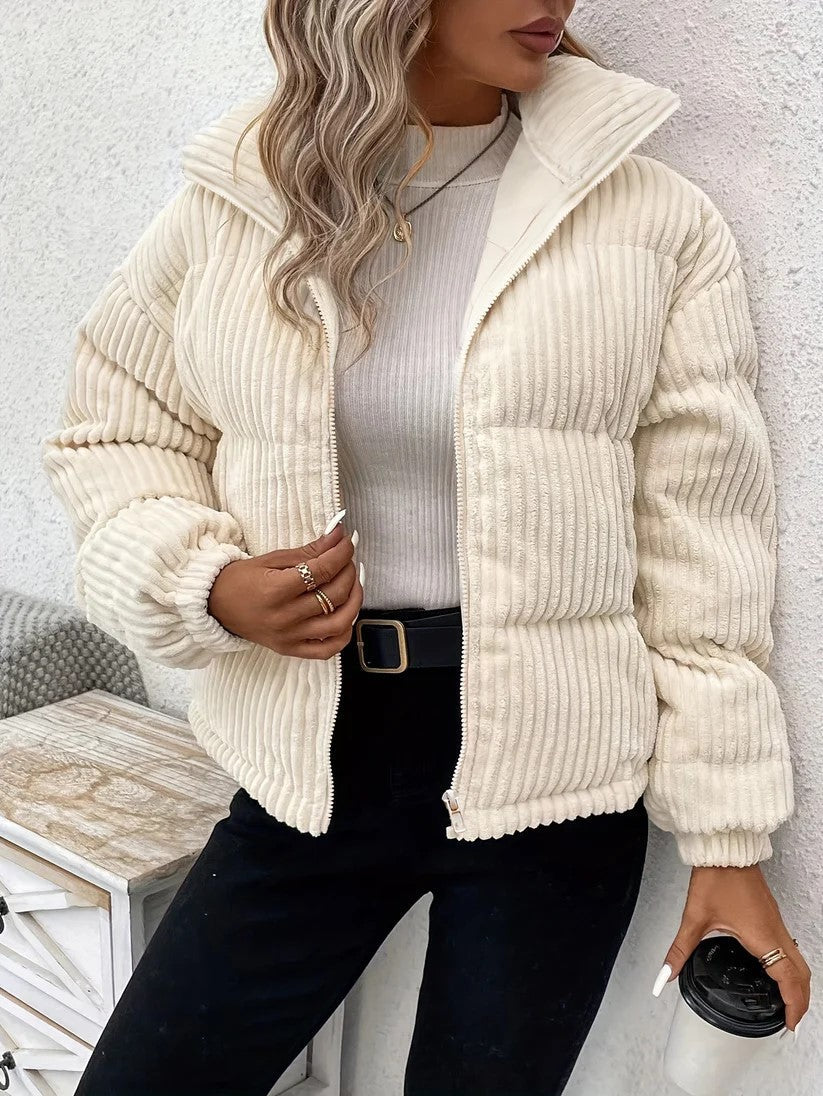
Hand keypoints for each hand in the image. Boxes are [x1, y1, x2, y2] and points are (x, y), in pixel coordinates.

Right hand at [207, 519, 363, 658]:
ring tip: (352, 583)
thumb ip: (308, 551)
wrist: (215, 606)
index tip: (347, 542)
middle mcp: (284, 618)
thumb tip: (338, 536)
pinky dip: (344, 632)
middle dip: (349, 571)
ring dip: (354, 600)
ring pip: (339, 623)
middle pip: (334, 594)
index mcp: (275, 590)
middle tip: (347, 559)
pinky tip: (345, 613)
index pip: (323, 570)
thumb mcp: (272, 559)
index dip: (341, 553)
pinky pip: (328, 649)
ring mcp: (289, 637)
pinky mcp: (291, 650)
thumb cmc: (240, 580)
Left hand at [653, 864, 811, 1032]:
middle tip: (792, 1021)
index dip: (793, 1005)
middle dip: (801, 1000)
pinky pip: (790, 946)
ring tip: (787, 1002)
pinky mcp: (771, 915)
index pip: (788, 979)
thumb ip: (679, 951)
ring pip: (798, 959)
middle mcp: (775, 931)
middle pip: (801, 973)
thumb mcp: (694, 918)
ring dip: (797, 983)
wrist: (726, 849)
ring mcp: (776, 921)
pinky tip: (776, 970)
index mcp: (762, 937)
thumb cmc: (716, 878)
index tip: (790, 1025)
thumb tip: (665, 975)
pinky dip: (790, 965)